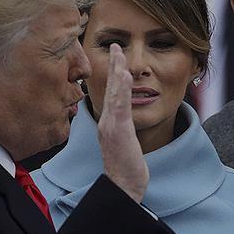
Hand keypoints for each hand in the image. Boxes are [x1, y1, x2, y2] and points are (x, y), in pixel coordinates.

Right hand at [98, 43, 147, 202]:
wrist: (122, 188)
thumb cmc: (125, 170)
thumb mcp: (124, 145)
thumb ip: (124, 131)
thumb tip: (126, 123)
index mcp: (109, 124)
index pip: (111, 94)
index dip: (113, 74)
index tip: (117, 56)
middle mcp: (107, 122)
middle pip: (110, 89)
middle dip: (114, 65)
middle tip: (116, 46)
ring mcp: (112, 126)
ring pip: (115, 93)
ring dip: (117, 71)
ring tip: (120, 53)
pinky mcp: (119, 132)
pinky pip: (121, 106)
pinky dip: (123, 89)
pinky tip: (125, 75)